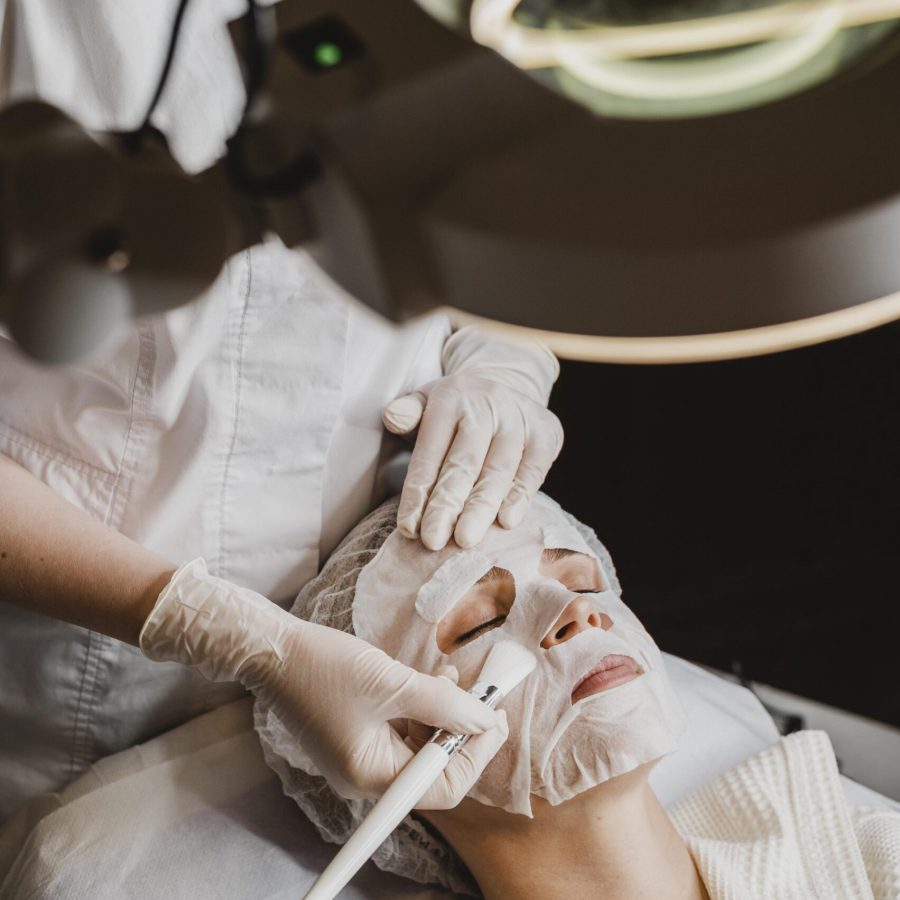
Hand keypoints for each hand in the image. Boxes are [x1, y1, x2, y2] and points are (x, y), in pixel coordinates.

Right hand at [140, 560, 507, 806]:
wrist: (272, 649)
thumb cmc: (323, 667)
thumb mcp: (392, 682)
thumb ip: (444, 704)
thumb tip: (485, 720)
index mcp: (371, 775)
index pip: (443, 785)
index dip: (478, 753)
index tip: (498, 717)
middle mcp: (366, 775)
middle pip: (433, 767)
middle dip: (461, 730)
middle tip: (483, 694)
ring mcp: (360, 756)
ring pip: (420, 745)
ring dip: (443, 714)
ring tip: (451, 678)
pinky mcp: (357, 734)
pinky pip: (401, 731)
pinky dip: (421, 709)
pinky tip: (430, 681)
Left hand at [384, 327, 561, 550]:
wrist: (506, 387)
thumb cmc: (456, 411)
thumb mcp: (426, 403)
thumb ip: (407, 413)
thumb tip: (392, 416)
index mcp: (450, 398)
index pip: (430, 452)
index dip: (418, 492)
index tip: (408, 529)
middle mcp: (486, 404)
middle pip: (464, 463)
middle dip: (447, 505)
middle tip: (433, 541)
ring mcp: (519, 417)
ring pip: (498, 469)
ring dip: (481, 508)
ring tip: (465, 539)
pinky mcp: (546, 432)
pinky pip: (532, 469)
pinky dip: (520, 496)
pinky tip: (506, 522)